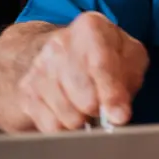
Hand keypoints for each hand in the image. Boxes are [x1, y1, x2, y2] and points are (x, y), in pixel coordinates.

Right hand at [18, 12, 148, 131]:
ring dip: (83, 121)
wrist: (65, 53)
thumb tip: (118, 115)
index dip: (111, 96)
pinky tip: (70, 114)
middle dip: (98, 110)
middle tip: (102, 106)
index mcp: (91, 30)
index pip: (100, 66)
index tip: (119, 117)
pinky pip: (52, 126)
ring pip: (68, 117)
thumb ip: (129, 81)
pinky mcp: (28, 92)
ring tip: (85, 108)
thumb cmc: (105, 58)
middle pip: (83, 98)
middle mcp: (60, 45)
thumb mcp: (130, 58)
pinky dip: (66, 129)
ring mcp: (40, 68)